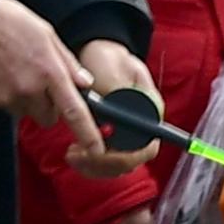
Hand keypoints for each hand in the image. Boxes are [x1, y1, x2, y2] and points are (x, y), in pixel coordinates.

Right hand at [0, 0, 101, 149]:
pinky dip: (2, 96)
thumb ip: (67, 62)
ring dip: (23, 100)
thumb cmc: (9, 22)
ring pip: (24, 112)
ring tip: (12, 72)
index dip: (88, 135)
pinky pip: (1, 107)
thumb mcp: (46, 34)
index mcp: (50, 72)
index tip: (96, 150)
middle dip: (47, 107)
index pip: (75, 112)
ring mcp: (5, 97)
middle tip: (38, 84)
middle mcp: (29, 89)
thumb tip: (85, 83)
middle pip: (48, 118)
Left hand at [67, 38, 161, 175]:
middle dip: (102, 163)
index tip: (96, 152)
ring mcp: (130, 135)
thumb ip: (114, 92)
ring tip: (71, 154)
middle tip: (75, 154)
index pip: (146, 148)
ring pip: (117, 166)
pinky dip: (89, 163)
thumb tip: (110, 113)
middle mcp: (144, 128)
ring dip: (93, 166)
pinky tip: (74, 153)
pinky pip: (106, 163)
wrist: (99, 56)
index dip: (123, 157)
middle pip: (131, 161)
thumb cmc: (107, 59)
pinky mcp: (115, 140)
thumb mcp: (112, 70)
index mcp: (151, 111)